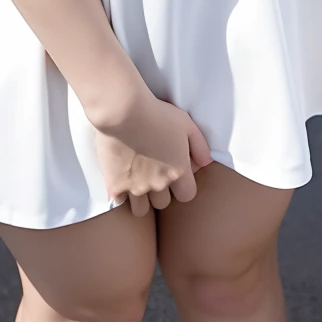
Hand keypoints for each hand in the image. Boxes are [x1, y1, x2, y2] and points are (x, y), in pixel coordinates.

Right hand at [85, 75, 212, 214]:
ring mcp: (136, 187)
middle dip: (160, 191)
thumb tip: (206, 163)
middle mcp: (159, 184)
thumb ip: (200, 146)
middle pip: (163, 203)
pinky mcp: (115, 185)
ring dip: (140, 199)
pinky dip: (120, 195)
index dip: (182, 187)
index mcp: (178, 171)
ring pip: (141, 210)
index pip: (187, 195)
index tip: (175, 175)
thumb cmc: (156, 114)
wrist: (122, 111)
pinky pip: (119, 202)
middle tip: (152, 173)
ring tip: (136, 181)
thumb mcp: (187, 124)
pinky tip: (120, 180)